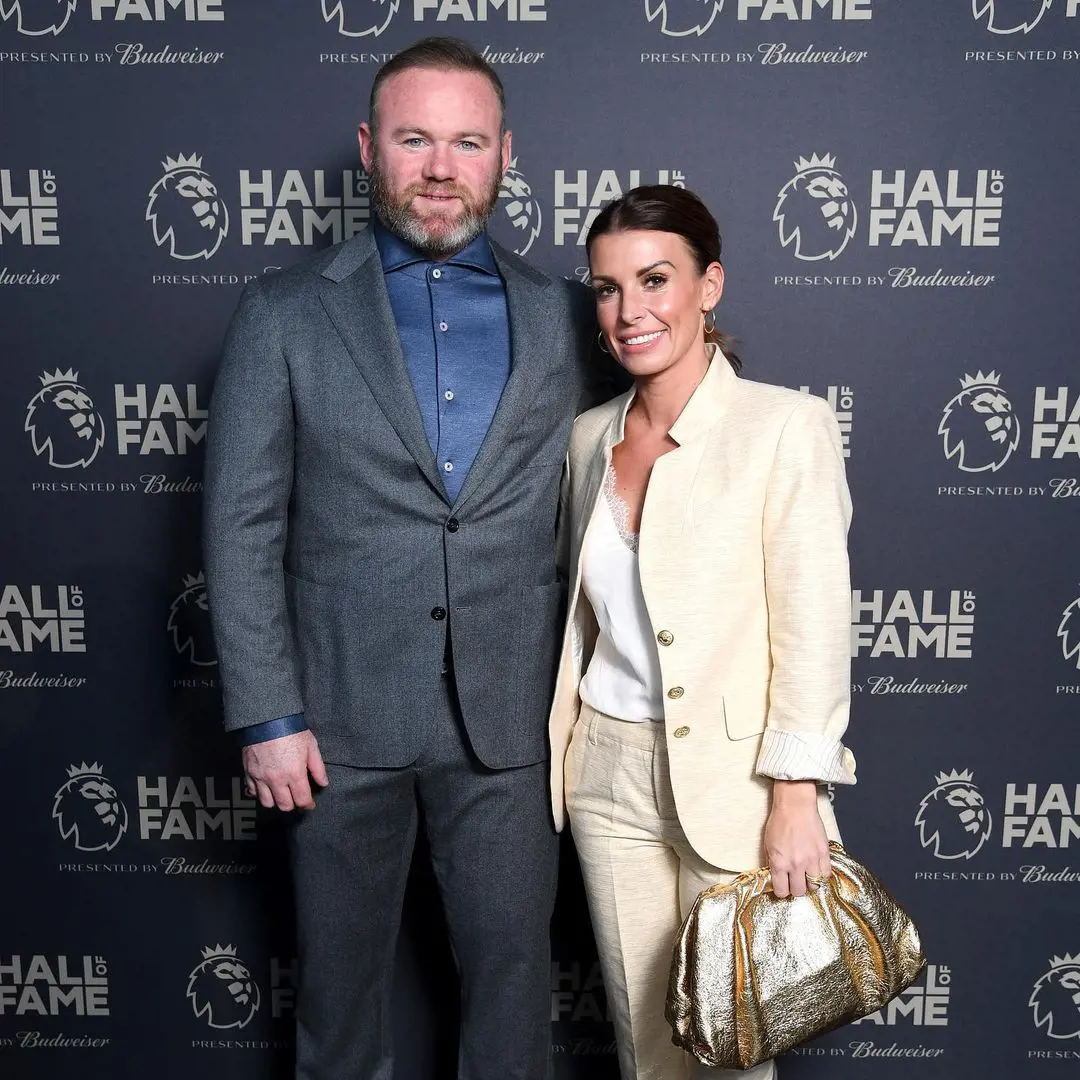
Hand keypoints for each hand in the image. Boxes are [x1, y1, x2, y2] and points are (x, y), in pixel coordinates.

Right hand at [242, 730, 328, 810]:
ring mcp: (260, 777)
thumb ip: (318, 768)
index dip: (307, 804)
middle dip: (292, 805)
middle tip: (296, 799)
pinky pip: (252, 791)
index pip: (302, 799)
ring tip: (280, 794)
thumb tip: (323, 783)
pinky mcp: (249, 772)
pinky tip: (265, 788)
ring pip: (267, 803)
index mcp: (294, 774)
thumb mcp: (311, 746)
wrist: (266, 719)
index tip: (309, 804)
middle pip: (284, 805)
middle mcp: (276, 780)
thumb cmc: (291, 730)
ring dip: (275, 801)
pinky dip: (259, 793)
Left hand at [763, 779, 830, 898]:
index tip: (783, 888)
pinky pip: (826, 874)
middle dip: (796, 889)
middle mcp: (795, 865)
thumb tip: (775, 877)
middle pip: (799, 892)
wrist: (795, 806)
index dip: (782, 891)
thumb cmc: (779, 822)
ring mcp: (811, 860)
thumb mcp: (768, 844)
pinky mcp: (824, 854)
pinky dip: (821, 874)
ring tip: (806, 876)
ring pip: (814, 886)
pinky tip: (816, 869)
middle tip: (795, 882)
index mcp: (779, 863)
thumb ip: (772, 863)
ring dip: (810, 883)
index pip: (782, 891)